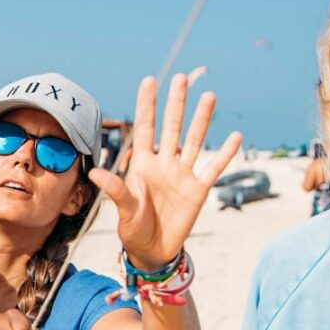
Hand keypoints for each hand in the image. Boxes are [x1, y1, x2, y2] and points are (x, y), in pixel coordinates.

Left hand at [89, 75, 242, 270]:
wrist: (152, 251)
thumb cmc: (133, 229)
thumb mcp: (123, 210)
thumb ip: (114, 189)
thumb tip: (94, 172)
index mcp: (143, 165)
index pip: (145, 128)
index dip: (147, 105)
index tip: (149, 80)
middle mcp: (164, 164)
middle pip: (172, 127)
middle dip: (176, 103)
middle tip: (181, 78)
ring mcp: (182, 175)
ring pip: (194, 141)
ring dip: (201, 120)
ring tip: (209, 96)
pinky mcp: (198, 191)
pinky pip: (213, 168)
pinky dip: (224, 154)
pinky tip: (235, 137)